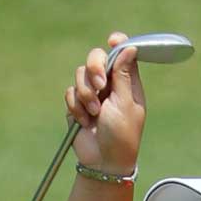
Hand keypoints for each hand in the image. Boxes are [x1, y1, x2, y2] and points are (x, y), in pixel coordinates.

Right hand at [65, 32, 146, 174]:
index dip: (117, 43)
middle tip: (99, 85)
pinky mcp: (77, 106)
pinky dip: (75, 107)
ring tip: (93, 114)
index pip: (121, 54)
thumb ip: (123, 74)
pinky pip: (70, 93)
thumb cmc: (121, 134)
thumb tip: (130, 47)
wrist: (103, 161)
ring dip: (85, 94)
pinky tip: (84, 122)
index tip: (112, 40)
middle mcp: (108, 84)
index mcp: (126, 82)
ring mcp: (92, 95)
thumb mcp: (125, 103)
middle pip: (96, 58)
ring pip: (79, 75)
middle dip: (94, 68)